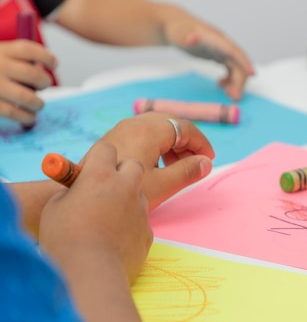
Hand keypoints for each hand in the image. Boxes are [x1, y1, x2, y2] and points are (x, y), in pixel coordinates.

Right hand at [0, 40, 56, 124]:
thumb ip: (15, 58)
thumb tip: (41, 68)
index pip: (28, 49)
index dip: (46, 56)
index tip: (54, 63)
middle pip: (33, 74)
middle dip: (44, 81)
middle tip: (43, 85)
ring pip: (27, 97)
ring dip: (38, 103)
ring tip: (37, 104)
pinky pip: (15, 113)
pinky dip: (27, 117)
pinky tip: (29, 117)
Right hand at [39, 140, 151, 280]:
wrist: (90, 272)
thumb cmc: (65, 239)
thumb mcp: (56, 207)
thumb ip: (72, 190)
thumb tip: (80, 188)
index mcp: (100, 176)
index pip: (106, 149)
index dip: (98, 157)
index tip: (91, 167)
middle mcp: (126, 187)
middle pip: (133, 165)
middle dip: (122, 171)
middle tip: (106, 187)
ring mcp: (140, 209)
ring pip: (139, 193)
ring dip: (127, 199)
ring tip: (106, 219)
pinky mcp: (148, 231)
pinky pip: (141, 220)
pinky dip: (130, 224)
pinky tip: (114, 239)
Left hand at [99, 112, 214, 209]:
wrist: (82, 199)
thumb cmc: (123, 192)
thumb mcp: (162, 185)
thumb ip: (186, 172)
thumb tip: (206, 163)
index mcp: (148, 131)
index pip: (184, 128)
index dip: (201, 143)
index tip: (209, 159)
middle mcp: (133, 124)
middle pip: (170, 123)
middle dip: (187, 140)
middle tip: (197, 160)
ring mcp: (120, 130)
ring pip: (155, 127)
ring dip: (173, 142)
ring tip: (180, 164)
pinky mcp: (112, 140)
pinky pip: (142, 133)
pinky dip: (158, 144)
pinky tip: (159, 165)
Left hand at [163, 18, 253, 100]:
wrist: (174, 25)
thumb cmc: (177, 30)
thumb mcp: (180, 34)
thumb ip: (188, 37)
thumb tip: (192, 38)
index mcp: (216, 38)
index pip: (234, 51)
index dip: (244, 62)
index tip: (252, 74)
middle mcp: (222, 44)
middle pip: (238, 62)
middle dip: (240, 80)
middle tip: (235, 97)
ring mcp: (221, 49)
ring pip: (236, 67)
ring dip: (236, 81)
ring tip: (230, 95)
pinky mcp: (218, 54)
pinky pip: (230, 68)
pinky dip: (230, 78)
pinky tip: (221, 85)